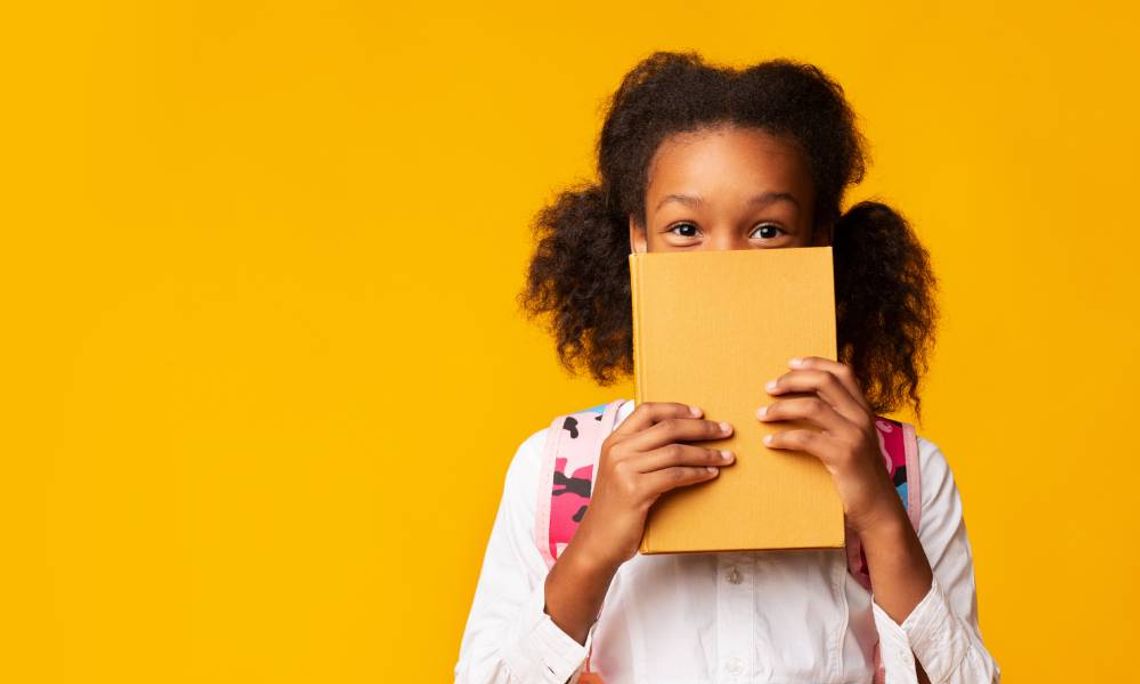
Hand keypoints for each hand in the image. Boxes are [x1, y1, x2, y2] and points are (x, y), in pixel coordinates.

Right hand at [570, 401, 735, 569]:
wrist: (597, 541)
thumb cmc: (615, 508)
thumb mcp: (621, 472)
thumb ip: (641, 453)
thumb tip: (683, 439)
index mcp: (614, 441)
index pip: (647, 410)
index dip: (676, 408)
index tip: (700, 413)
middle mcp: (617, 450)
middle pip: (667, 428)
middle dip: (702, 428)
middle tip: (726, 431)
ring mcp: (624, 469)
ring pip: (676, 451)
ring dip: (707, 453)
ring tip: (727, 457)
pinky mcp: (634, 491)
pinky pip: (675, 475)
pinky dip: (697, 473)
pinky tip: (711, 474)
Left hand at [754, 355, 903, 533]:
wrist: (879, 509)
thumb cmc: (859, 475)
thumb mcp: (855, 440)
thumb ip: (839, 420)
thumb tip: (805, 403)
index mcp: (863, 410)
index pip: (842, 372)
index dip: (815, 363)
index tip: (790, 363)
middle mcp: (861, 417)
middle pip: (823, 381)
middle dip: (792, 380)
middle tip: (769, 388)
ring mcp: (854, 435)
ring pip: (811, 406)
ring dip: (780, 408)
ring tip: (761, 414)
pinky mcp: (844, 456)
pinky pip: (805, 438)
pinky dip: (782, 438)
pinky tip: (769, 442)